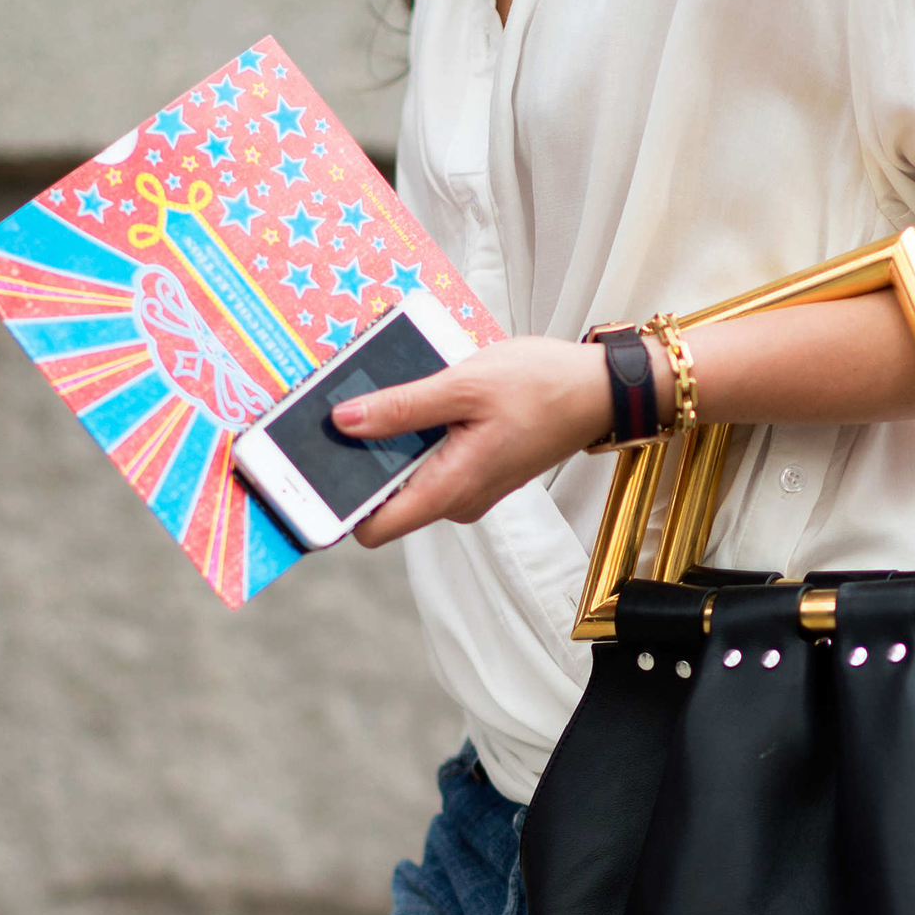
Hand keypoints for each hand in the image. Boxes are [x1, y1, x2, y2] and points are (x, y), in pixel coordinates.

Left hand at [340, 335, 611, 547]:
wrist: (603, 388)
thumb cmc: (543, 385)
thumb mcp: (464, 386)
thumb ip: (402, 407)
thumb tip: (344, 422)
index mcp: (450, 490)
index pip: (373, 529)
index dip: (339, 507)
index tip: (311, 476)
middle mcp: (456, 501)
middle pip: (385, 500)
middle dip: (360, 466)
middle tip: (338, 421)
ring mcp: (468, 488)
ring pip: (408, 478)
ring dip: (390, 446)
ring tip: (379, 401)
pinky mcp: (475, 470)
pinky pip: (431, 463)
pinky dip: (417, 438)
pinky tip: (415, 402)